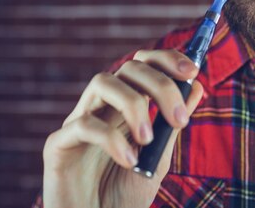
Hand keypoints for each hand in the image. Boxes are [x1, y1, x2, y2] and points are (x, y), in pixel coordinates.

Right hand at [42, 49, 204, 207]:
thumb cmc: (124, 196)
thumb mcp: (158, 157)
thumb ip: (172, 124)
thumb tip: (197, 86)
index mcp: (123, 107)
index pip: (142, 66)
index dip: (166, 59)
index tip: (192, 70)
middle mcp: (99, 108)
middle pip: (127, 69)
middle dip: (159, 85)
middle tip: (178, 120)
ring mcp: (76, 122)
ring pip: (102, 82)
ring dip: (134, 105)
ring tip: (148, 140)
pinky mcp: (57, 145)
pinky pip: (84, 125)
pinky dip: (112, 139)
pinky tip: (129, 162)